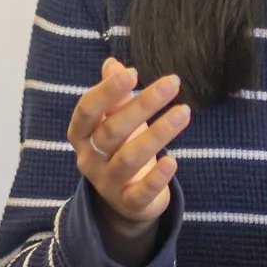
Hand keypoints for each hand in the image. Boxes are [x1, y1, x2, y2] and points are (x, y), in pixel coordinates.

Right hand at [69, 57, 190, 245]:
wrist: (124, 201)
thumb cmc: (120, 149)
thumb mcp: (115, 121)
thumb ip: (114, 95)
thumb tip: (112, 63)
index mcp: (82, 135)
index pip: (87, 110)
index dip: (107, 91)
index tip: (134, 73)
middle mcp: (90, 159)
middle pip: (112, 130)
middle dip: (142, 105)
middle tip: (172, 83)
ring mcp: (108, 183)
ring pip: (129, 158)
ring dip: (158, 134)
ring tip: (184, 112)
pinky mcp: (129, 203)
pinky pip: (141, 192)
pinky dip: (157, 178)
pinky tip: (173, 161)